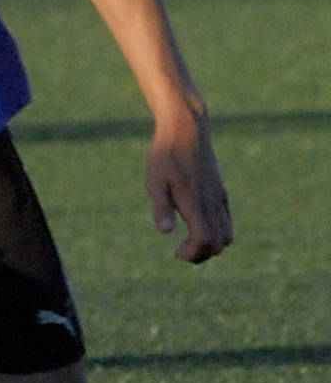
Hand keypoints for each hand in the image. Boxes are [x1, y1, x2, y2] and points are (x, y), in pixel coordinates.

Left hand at [146, 109, 232, 263]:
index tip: (175, 251)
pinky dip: (216, 231)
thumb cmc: (166, 154)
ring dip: (210, 244)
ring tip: (188, 240)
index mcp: (196, 202)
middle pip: (220, 243)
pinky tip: (195, 223)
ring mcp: (219, 196)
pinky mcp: (220, 190)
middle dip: (202, 254)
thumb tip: (166, 231)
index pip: (205, 241)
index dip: (193, 253)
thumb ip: (161, 207)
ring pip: (227, 233)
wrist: (186, 128)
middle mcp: (212, 202)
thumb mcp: (155, 181)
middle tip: (180, 250)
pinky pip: (226, 220)